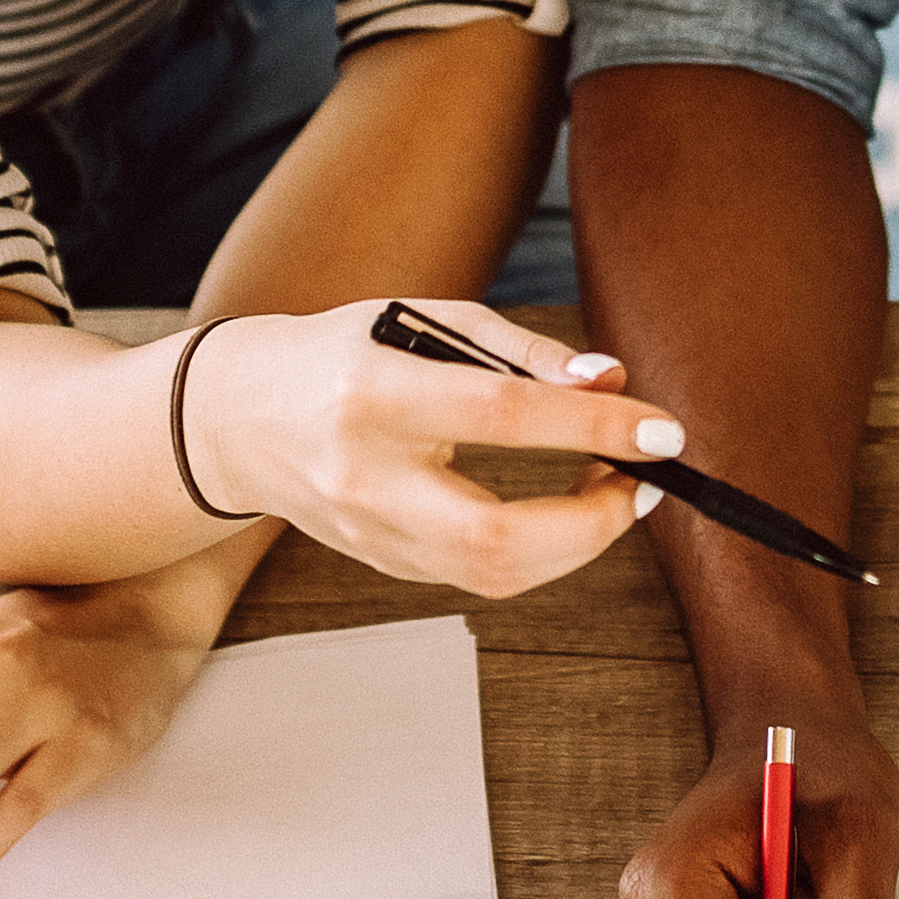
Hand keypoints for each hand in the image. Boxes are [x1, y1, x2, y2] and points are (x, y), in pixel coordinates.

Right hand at [177, 304, 674, 598]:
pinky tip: (564, 514)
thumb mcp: (424, 321)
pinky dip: (540, 551)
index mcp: (373, 395)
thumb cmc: (344, 354)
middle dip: (593, 523)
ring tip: (612, 490)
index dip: (594, 426)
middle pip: (495, 537)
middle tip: (643, 482)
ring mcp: (368, 535)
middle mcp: (365, 478)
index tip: (662, 429)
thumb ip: (522, 353)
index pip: (501, 417)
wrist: (236, 420)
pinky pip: (479, 576)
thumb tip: (612, 383)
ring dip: (577, 544)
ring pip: (493, 575)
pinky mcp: (381, 565)